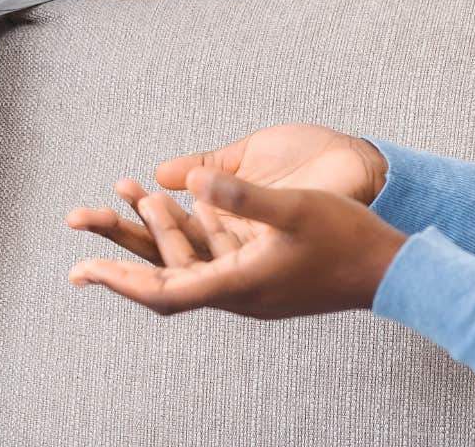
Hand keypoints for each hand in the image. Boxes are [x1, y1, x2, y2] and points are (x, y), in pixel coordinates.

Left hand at [66, 124, 388, 264]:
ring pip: (187, 260)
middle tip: (80, 223)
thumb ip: (243, 197)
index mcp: (237, 285)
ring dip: (157, 229)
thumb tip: (189, 181)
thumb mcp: (295, 208)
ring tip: (130, 192)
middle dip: (122, 249)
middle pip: (164, 275)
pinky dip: (188, 229)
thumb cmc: (347, 238)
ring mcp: (249, 282)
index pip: (162, 292)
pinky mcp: (261, 271)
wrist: (394, 268)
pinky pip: (211, 253)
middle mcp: (236, 290)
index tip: (82, 270)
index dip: (119, 281)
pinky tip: (178, 200)